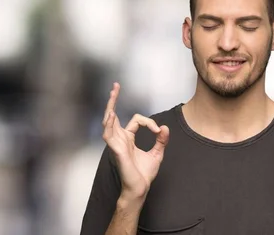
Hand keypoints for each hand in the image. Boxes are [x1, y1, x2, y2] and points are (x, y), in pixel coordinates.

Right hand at [102, 82, 169, 199]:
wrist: (140, 188)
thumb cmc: (144, 174)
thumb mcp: (157, 153)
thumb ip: (161, 140)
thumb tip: (164, 127)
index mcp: (128, 139)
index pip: (135, 120)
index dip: (149, 122)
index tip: (158, 131)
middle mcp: (120, 139)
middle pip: (113, 116)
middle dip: (113, 101)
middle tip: (115, 86)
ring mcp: (116, 144)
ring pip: (108, 123)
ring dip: (110, 108)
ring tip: (113, 94)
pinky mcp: (116, 151)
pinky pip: (109, 135)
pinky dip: (109, 125)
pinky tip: (111, 115)